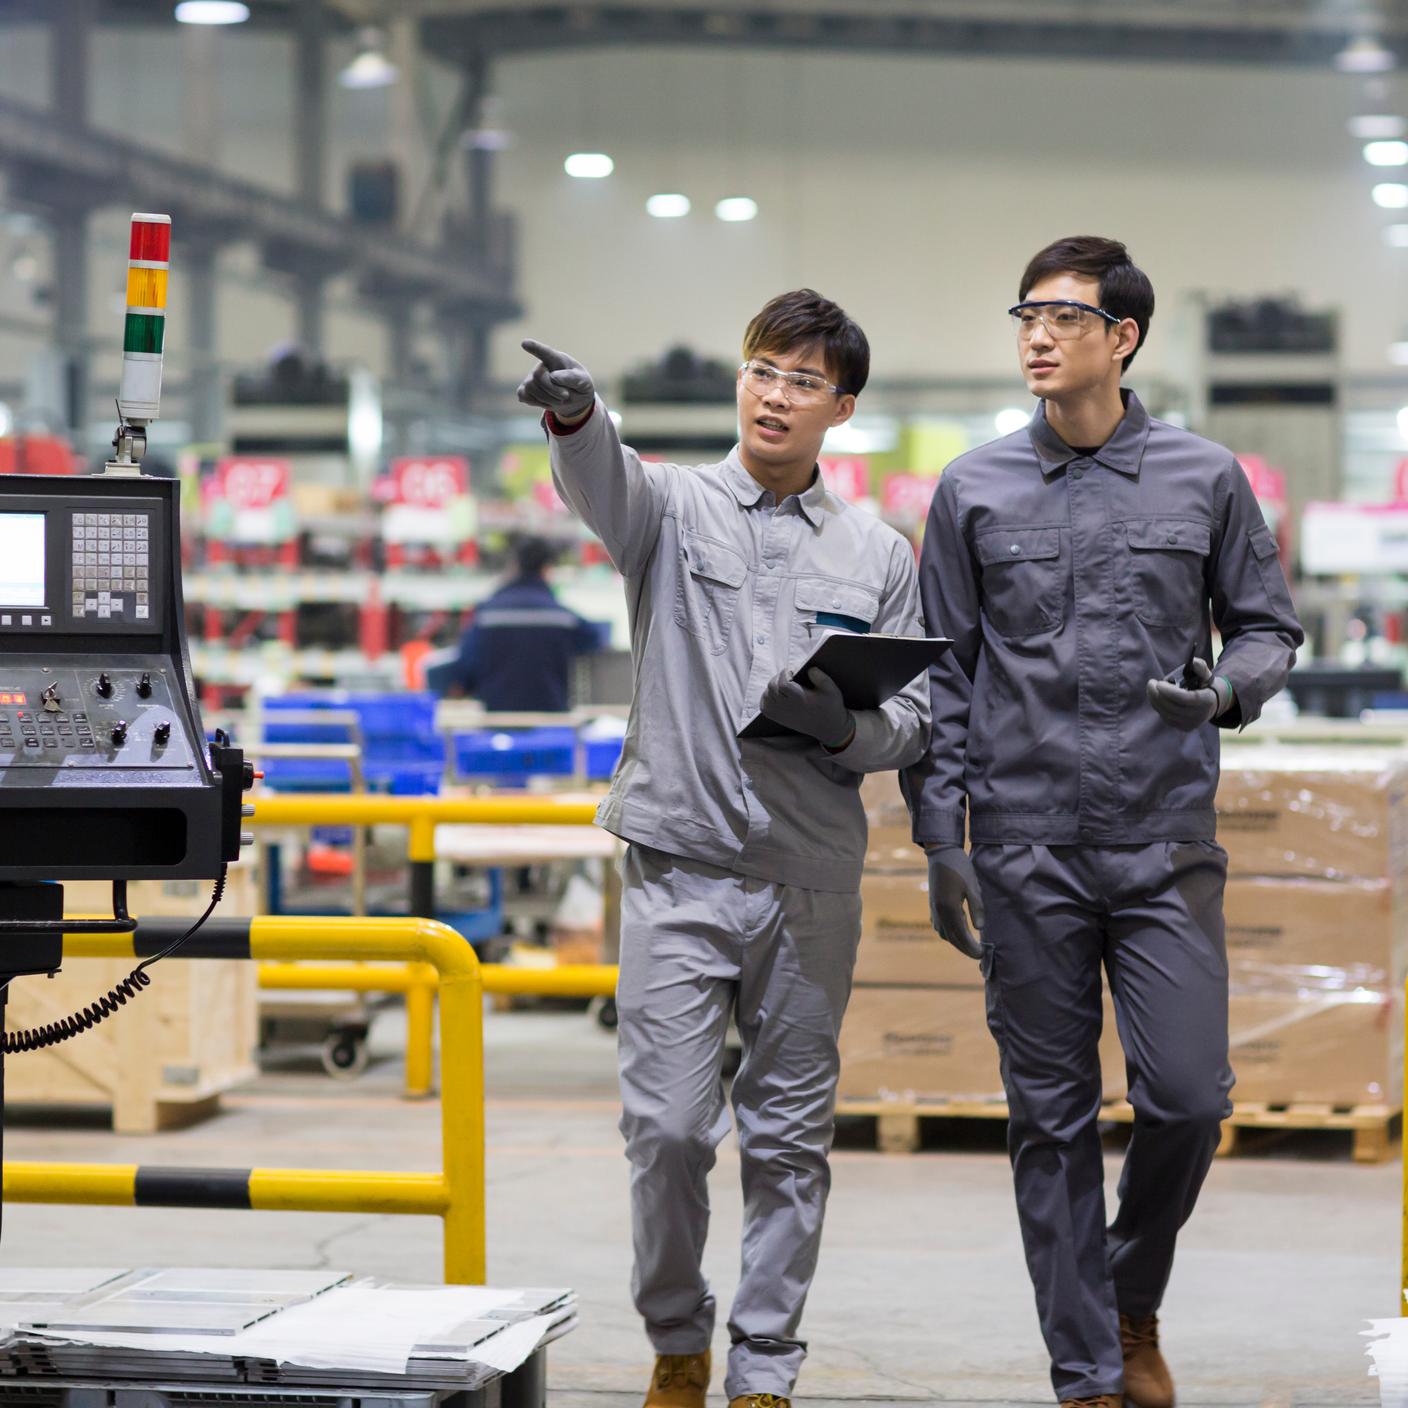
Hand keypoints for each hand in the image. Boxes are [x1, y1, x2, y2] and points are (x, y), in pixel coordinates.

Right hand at [518, 339, 595, 419]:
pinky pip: (525, 397)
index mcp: (556, 359)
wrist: (574, 400)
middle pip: (538, 375)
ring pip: (531, 387)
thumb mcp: (583, 381)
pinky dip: (538, 403)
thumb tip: (553, 377)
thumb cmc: (579, 385)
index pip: (545, 352)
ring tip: (559, 399)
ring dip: (548, 398)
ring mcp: (531, 378)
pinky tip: (547, 400)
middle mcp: (541, 366)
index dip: (535, 347)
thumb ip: (572, 377)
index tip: (525, 343)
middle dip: (552, 389)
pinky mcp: (524, 390)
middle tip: (565, 395)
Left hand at [759, 667, 854, 748]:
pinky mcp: (778, 719)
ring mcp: (780, 714)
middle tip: (789, 675)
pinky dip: (766, 697)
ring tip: (785, 683)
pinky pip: (764, 705)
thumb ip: (821, 677)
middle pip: (772, 686)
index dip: (785, 673)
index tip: (793, 670)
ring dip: (773, 686)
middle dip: (779, 677)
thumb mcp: (832, 690)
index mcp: (800, 699)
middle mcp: (787, 707)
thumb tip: (809, 669)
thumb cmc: (830, 707)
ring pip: (767, 694)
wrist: (828, 728)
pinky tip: (776, 693)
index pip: (783, 683)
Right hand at [926, 845, 983, 959]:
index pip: (961, 936)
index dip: (972, 948)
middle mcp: (939, 912)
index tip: (983, 954)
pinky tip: (958, 931)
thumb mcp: (972, 886)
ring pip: (944, 933)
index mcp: (949, 908)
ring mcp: (934, 909)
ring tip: (970, 945)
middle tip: (979, 955)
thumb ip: (976, 908)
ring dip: (956, 942)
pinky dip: (950, 933)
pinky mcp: (933, 905)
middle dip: (965, 949)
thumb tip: (979, 928)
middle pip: (952, 938)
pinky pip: (940, 926)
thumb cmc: (959, 867)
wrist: (941, 853)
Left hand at [1145, 657, 1232, 731]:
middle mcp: (1199, 715)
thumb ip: (1200, 667)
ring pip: (1166, 713)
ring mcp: (1191, 724)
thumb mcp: (1206, 674)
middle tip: (1151, 683)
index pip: (1185, 698)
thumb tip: (1193, 661)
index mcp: (1206, 700)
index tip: (1159, 683)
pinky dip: (1158, 707)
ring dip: (1155, 700)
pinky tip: (1156, 697)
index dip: (1169, 691)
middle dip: (1157, 694)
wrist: (1211, 704)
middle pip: (1172, 707)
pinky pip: (1165, 718)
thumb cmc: (1205, 685)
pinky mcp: (1183, 728)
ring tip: (1151, 688)